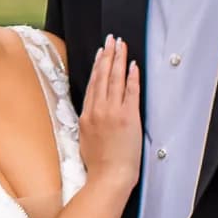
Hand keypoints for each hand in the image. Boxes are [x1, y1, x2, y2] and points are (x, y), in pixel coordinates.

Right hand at [77, 35, 142, 188]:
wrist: (108, 177)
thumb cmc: (98, 165)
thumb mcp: (85, 141)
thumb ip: (88, 124)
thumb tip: (91, 116)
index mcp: (86, 116)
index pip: (92, 84)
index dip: (96, 67)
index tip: (100, 54)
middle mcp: (98, 110)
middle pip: (102, 76)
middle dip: (107, 55)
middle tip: (111, 40)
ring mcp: (113, 112)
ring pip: (115, 79)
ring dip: (118, 60)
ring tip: (121, 45)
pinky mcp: (128, 117)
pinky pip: (130, 91)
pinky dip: (131, 77)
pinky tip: (133, 65)